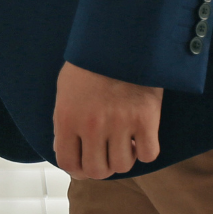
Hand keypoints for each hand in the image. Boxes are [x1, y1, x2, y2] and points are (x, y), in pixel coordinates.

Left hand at [53, 62, 163, 179]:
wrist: (120, 42)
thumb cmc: (89, 65)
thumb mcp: (64, 92)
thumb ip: (63, 123)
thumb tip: (64, 149)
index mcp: (68, 118)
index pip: (68, 163)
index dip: (76, 170)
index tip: (83, 167)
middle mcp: (92, 125)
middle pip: (97, 170)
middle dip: (100, 168)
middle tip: (105, 157)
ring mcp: (120, 123)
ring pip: (123, 165)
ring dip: (123, 159)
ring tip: (123, 144)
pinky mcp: (146, 119)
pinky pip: (149, 154)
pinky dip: (145, 152)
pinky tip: (140, 139)